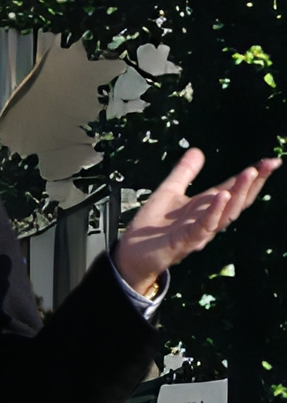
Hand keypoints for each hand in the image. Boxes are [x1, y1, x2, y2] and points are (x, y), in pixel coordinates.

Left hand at [113, 147, 278, 295]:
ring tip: (250, 173)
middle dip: (254, 183)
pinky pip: (205, 226)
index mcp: (205, 206)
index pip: (233, 189)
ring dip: (239, 193)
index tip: (270, 161)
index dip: (252, 176)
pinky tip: (222, 196)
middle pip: (237, 201)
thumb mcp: (168, 192)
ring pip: (227, 214)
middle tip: (268, 164)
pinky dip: (215, 211)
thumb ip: (183, 173)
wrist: (131, 252)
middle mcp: (208, 219)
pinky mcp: (186, 241)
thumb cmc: (151, 225)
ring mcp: (199, 232)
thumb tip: (197, 150)